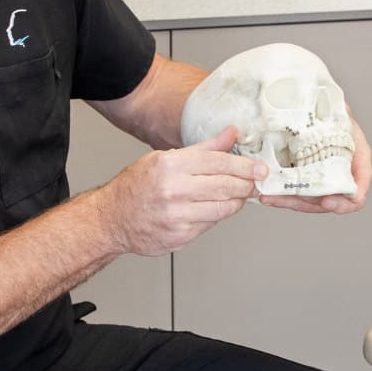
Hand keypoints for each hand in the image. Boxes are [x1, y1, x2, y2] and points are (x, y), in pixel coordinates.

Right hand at [96, 126, 265, 255]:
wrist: (112, 219)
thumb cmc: (137, 186)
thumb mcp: (165, 158)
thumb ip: (203, 148)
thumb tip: (231, 134)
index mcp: (170, 165)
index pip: (219, 162)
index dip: (245, 165)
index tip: (259, 168)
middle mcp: (173, 190)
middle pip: (226, 186)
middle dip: (247, 184)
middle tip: (256, 181)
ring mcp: (177, 216)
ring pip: (223, 208)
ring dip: (236, 201)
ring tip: (237, 195)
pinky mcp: (180, 236)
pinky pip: (211, 224)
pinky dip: (217, 215)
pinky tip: (214, 208)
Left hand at [257, 117, 371, 214]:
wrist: (311, 111)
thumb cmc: (330, 111)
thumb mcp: (339, 110)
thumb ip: (341, 114)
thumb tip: (341, 112)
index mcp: (357, 158)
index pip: (359, 185)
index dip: (347, 200)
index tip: (329, 201)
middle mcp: (342, 173)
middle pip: (333, 199)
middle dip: (312, 203)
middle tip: (296, 199)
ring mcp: (322, 180)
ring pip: (310, 201)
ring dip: (291, 202)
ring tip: (272, 198)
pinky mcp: (304, 182)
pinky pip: (294, 195)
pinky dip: (281, 197)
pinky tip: (267, 196)